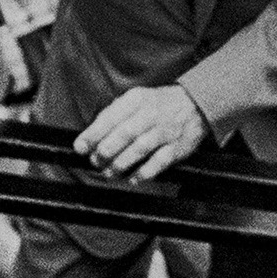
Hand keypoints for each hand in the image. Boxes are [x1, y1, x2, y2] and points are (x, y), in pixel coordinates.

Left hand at [73, 84, 207, 181]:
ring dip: (120, 164)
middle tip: (95, 161)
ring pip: (139, 149)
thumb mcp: (136, 98)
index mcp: (137, 99)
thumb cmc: (158, 104)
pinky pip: (158, 163)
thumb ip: (114, 113)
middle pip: (124, 134)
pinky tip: (132, 179)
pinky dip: (143, 173)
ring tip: (109, 172)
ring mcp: (166, 131)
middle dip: (105, 151)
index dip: (93, 134)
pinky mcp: (177, 148)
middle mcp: (151, 114)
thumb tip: (91, 134)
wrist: (196, 103)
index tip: (80, 147)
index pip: (111, 117)